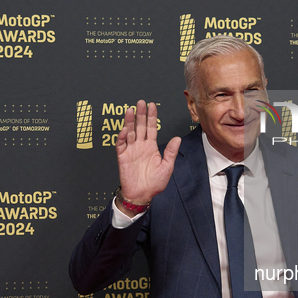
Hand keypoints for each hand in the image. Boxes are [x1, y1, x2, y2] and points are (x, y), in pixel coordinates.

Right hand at [115, 100, 180, 216]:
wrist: (142, 195)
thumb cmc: (155, 183)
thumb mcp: (167, 167)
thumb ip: (170, 152)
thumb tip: (177, 138)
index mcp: (151, 147)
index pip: (152, 128)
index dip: (152, 116)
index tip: (152, 105)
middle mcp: (141, 146)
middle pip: (140, 126)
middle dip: (140, 114)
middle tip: (141, 102)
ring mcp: (131, 150)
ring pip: (130, 132)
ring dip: (129, 122)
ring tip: (130, 110)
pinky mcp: (123, 157)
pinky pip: (121, 145)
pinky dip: (121, 137)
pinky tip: (124, 129)